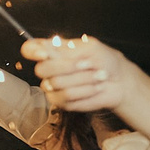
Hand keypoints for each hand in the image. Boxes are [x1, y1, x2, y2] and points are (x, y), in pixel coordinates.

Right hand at [23, 35, 149, 112]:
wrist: (119, 80)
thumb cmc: (105, 60)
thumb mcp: (90, 47)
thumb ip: (67, 49)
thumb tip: (46, 49)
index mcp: (53, 51)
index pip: (29, 49)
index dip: (32, 51)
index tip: (45, 53)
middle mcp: (49, 69)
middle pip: (41, 69)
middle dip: (67, 67)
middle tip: (89, 64)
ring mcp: (53, 86)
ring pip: (57, 83)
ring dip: (83, 79)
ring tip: (99, 76)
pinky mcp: (61, 101)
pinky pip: (66, 97)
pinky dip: (85, 91)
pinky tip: (95, 87)